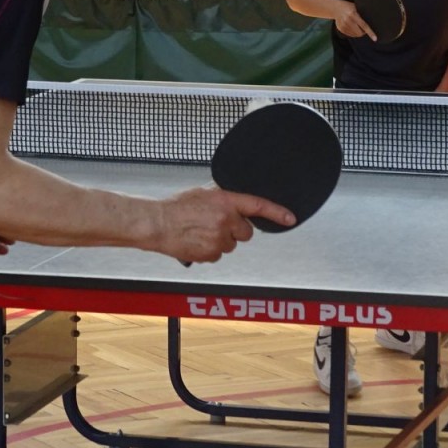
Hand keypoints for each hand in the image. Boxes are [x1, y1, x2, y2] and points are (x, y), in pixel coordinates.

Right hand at [157, 187, 293, 263]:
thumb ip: (222, 197)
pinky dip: (210, 250)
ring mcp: (219, 239)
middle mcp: (225, 220)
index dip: (277, 212)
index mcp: (225, 201)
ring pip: (231, 245)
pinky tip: (197, 241)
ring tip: (201, 232)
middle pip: (246, 232)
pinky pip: (219, 255)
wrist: (157, 224)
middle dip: (236, 230)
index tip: (290, 218)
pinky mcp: (211, 254)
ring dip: (221, 240)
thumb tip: (235, 202)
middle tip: (217, 224)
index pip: (258, 206)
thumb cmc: (175, 207)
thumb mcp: (202, 193)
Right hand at [332, 0, 376, 40]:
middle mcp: (347, 20)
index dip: (370, 32)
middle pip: (359, 32)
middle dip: (363, 33)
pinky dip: (353, 33)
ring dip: (358, 33)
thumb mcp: (356, 7)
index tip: (375, 38)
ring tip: (357, 26)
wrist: (335, 8)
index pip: (364, 25)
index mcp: (353, 14)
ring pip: (355, 35)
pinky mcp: (340, 29)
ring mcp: (343, 25)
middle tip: (364, 30)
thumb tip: (371, 22)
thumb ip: (361, 15)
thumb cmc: (348, 7)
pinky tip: (352, 27)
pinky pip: (350, 35)